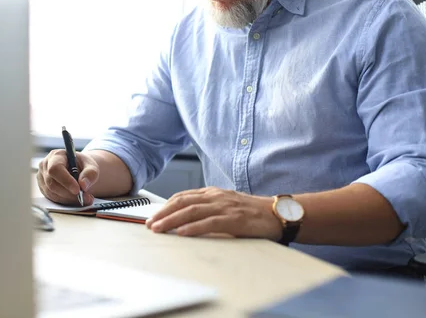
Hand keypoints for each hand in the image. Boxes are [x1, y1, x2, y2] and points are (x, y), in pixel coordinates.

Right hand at [37, 149, 98, 205]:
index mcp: (56, 155)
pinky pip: (53, 199)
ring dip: (70, 199)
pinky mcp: (43, 189)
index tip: (78, 189)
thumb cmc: (83, 166)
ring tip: (86, 198)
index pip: (55, 168)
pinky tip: (77, 199)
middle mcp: (45, 166)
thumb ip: (90, 173)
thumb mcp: (92, 166)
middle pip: (52, 183)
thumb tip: (83, 185)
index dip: (65, 180)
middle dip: (70, 193)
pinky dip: (66, 201)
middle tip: (87, 197)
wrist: (79, 170)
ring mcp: (42, 178)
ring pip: (52, 193)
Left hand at [146, 187, 282, 239]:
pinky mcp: (234, 219)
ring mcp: (224, 207)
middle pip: (182, 203)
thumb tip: (184, 218)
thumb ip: (207, 208)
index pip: (183, 197)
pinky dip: (193, 228)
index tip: (153, 216)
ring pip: (192, 212)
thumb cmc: (250, 211)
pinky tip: (182, 233)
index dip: (166, 206)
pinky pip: (209, 223)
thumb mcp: (225, 205)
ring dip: (172, 221)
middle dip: (163, 213)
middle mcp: (216, 197)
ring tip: (159, 228)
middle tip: (149, 224)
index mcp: (212, 193)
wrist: (276, 213)